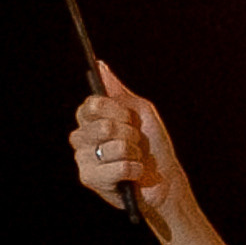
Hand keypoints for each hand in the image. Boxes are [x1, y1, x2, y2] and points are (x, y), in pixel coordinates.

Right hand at [72, 60, 177, 210]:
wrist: (164, 179)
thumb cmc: (151, 145)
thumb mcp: (140, 112)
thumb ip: (119, 91)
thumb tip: (101, 65)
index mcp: (91, 119)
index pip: (92, 105)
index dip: (116, 111)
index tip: (130, 118)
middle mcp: (82, 137)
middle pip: (102, 126)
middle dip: (129, 134)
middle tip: (135, 141)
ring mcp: (83, 159)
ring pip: (112, 147)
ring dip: (133, 153)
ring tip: (134, 159)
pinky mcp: (89, 179)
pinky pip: (118, 167)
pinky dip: (134, 169)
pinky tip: (134, 175)